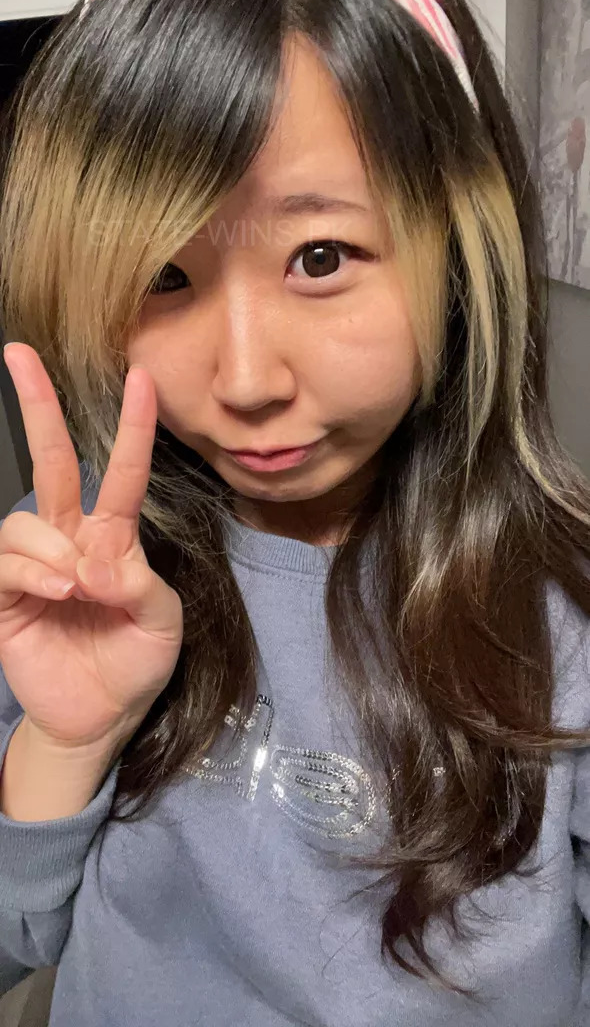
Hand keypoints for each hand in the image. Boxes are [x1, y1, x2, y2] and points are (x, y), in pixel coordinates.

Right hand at [0, 343, 182, 751]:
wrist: (99, 717)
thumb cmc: (134, 664)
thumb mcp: (162, 624)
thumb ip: (142, 584)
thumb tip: (96, 562)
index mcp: (112, 538)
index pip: (123, 473)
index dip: (133, 427)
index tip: (141, 377)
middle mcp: (70, 539)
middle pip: (52, 461)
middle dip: (36, 406)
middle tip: (18, 352)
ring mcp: (34, 564)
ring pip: (25, 518)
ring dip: (53, 549)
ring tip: (76, 590)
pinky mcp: (4, 595)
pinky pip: (5, 560)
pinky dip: (32, 571)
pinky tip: (55, 591)